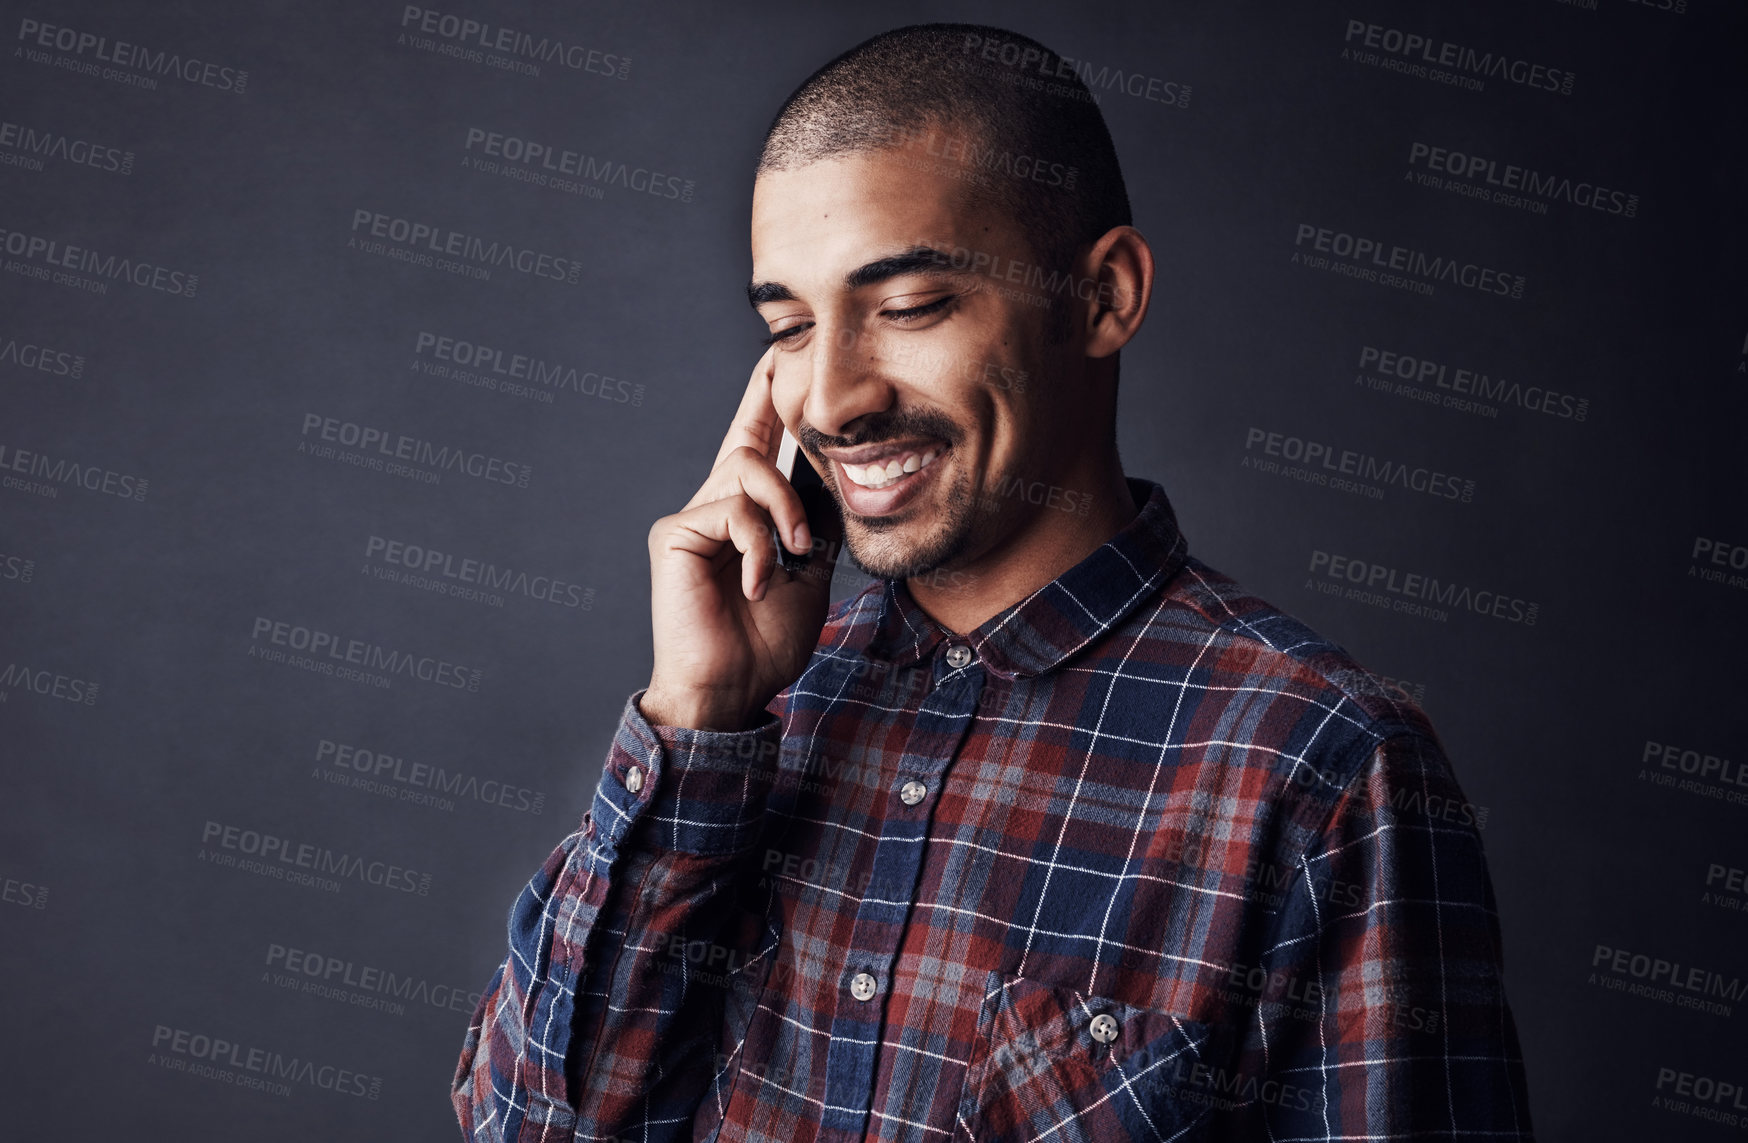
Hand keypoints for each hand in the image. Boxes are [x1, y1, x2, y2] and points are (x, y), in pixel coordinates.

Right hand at [641, 349, 839, 729]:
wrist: (732, 687)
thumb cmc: (766, 639)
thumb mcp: (810, 571)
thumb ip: (815, 523)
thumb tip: (836, 478)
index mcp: (744, 513)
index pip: (756, 443)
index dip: (765, 400)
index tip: (777, 358)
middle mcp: (713, 505)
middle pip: (751, 440)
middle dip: (776, 415)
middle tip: (792, 392)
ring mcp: (691, 517)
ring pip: (747, 471)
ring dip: (784, 512)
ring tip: (794, 554)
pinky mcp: (674, 533)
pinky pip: (732, 510)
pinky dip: (758, 548)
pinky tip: (756, 583)